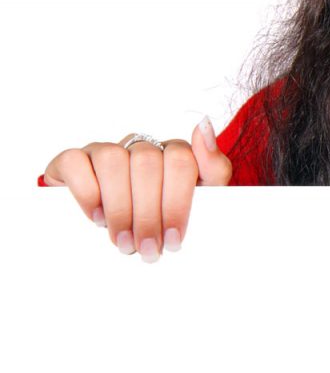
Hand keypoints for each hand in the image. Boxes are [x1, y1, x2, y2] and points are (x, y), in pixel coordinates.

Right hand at [41, 117, 232, 262]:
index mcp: (173, 152)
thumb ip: (213, 166)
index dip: (177, 202)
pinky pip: (75, 162)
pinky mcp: (73, 161)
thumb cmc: (165, 217)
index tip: (174, 239)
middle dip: (148, 213)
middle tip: (149, 248)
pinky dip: (87, 192)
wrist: (120, 236)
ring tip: (124, 240)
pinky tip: (97, 217)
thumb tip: (204, 123)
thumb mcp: (201, 199)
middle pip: (147, 163)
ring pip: (113, 159)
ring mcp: (106, 151)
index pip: (180, 160)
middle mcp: (140, 147)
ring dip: (119, 206)